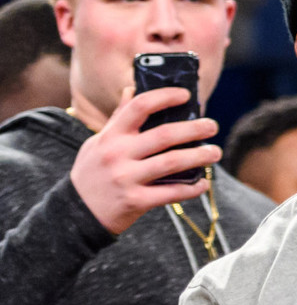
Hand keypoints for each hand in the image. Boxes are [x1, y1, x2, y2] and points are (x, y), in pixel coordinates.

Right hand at [70, 86, 219, 233]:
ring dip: (199, 156)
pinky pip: (171, 193)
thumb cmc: (92, 173)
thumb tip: (131, 90)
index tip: (186, 95)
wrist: (74, 214)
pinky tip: (204, 183)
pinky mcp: (135, 201)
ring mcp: (126, 178)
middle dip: (194, 129)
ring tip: (215, 152)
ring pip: (172, 162)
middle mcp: (117, 154)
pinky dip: (192, 188)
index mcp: (110, 137)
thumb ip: (117, 119)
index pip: (139, 107)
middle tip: (212, 126)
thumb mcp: (97, 143)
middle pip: (164, 135)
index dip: (165, 97)